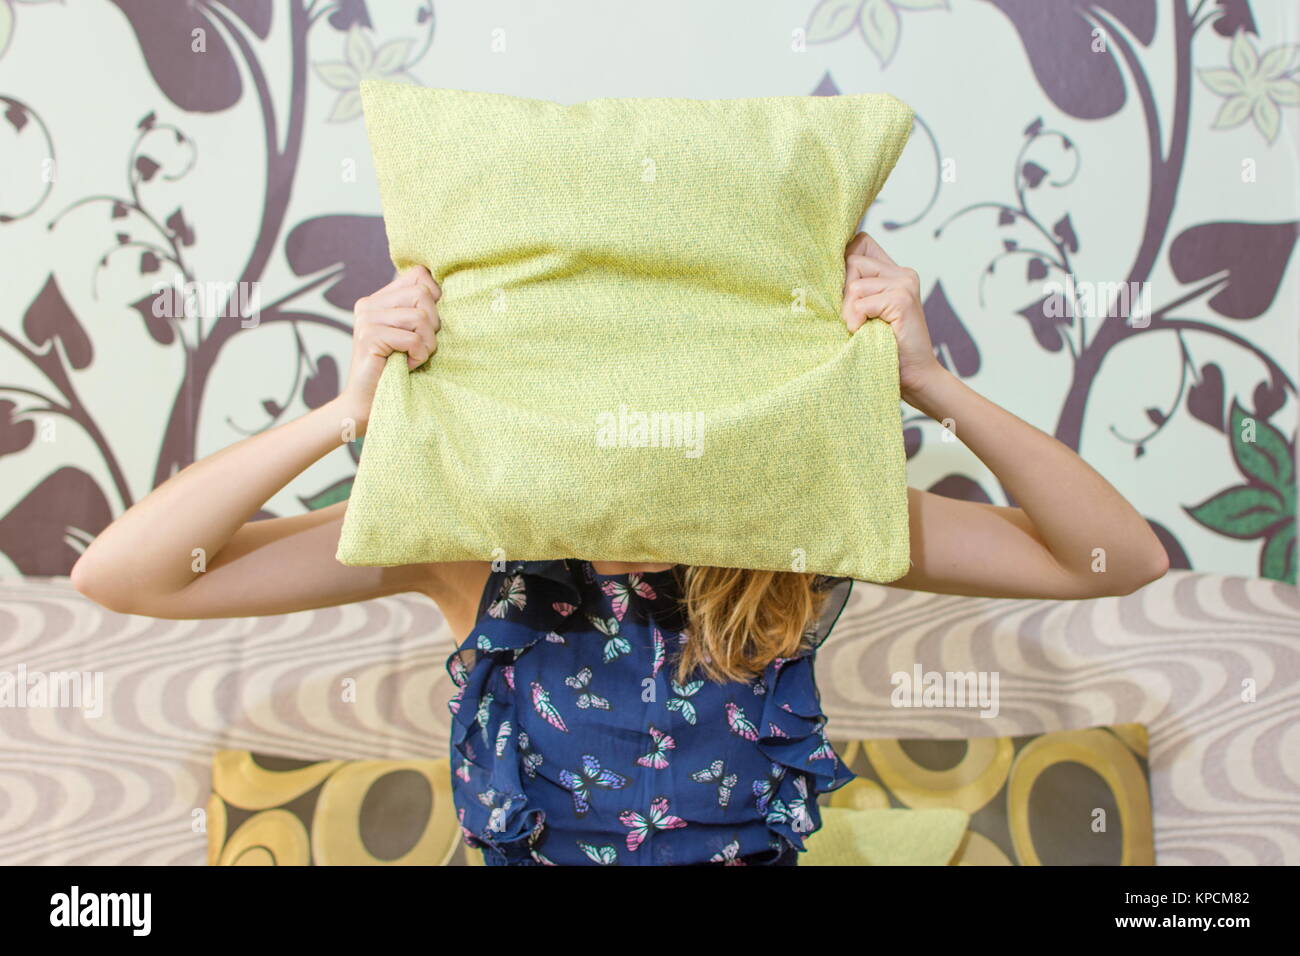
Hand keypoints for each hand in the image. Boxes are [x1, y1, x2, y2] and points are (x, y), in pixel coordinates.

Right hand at [337, 265, 440, 434]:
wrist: (367, 403)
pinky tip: (408, 365)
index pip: (418, 275)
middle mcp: (369, 304)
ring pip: (420, 316)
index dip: (435, 296)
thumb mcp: (411, 334)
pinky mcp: (369, 337)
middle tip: (422, 346)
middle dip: (433, 324)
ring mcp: (367, 319)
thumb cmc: (397, 370)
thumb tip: (443, 289)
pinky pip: (412, 338)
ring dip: (427, 343)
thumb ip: (419, 311)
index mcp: (379, 299)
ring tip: (415, 357)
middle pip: (422, 294)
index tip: (430, 324)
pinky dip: (418, 355)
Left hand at [842, 231, 943, 400]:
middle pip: (852, 261)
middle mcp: (902, 273)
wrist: (913, 376)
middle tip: (853, 318)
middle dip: (843, 292)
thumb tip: (819, 272)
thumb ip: (854, 289)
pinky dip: (856, 321)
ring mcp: (904, 284)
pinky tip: (865, 333)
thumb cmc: (883, 347)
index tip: (838, 286)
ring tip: (861, 328)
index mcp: (894, 272)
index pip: (861, 242)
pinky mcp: (902, 299)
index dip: (844, 258)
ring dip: (849, 311)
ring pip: (854, 284)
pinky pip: (861, 302)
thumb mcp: (865, 312)